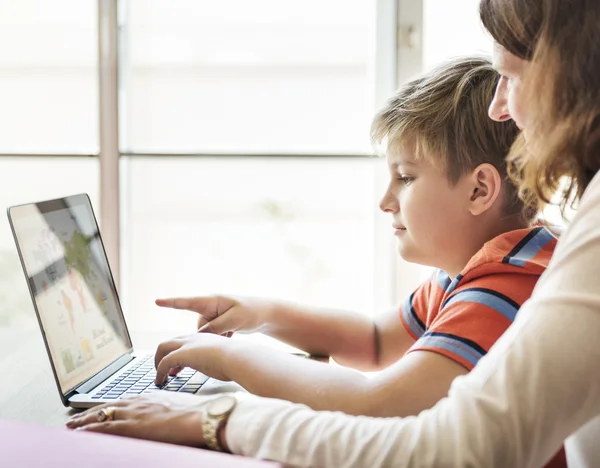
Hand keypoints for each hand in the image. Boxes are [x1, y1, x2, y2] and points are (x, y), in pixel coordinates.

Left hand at [65, 393, 213, 447]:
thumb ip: (170, 407)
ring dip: (84, 420)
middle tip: (76, 418)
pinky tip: (78, 433)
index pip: (124, 400)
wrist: (202, 417)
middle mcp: (139, 402)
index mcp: (151, 397)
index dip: (110, 405)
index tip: (102, 409)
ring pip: (101, 415)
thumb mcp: (181, 406)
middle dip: (91, 412)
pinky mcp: (132, 426)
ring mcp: (134, 413)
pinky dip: (88, 429)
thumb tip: (169, 413)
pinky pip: (103, 427)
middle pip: (109, 405)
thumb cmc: (198, 414)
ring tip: (71, 426)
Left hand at [154, 332, 235, 384]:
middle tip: (162, 370)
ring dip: (158, 362)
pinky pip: (164, 362)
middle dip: (162, 355)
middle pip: (169, 342)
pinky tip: (160, 382)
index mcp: (203, 338)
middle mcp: (193, 338)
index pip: (183, 342)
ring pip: (163, 348)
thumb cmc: (235, 361)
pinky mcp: (182, 354)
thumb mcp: (223, 358)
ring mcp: (187, 344)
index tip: (176, 368)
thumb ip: (216, 361)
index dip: (176, 354)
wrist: (236, 358)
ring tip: (159, 377)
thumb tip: (219, 370)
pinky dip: (160, 372)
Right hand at [155, 295, 271, 334]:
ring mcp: (214, 316)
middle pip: (198, 327)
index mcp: (212, 301)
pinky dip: (221, 338)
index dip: (171, 303)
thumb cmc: (252, 312)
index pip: (187, 302)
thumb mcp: (233, 320)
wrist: (267, 314)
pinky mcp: (219, 324)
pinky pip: (212, 336)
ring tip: (233, 332)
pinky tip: (233, 335)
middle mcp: (210, 307)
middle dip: (209, 335)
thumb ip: (214, 328)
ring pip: (205, 334)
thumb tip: (198, 338)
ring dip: (216, 338)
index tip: (156, 301)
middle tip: (227, 332)